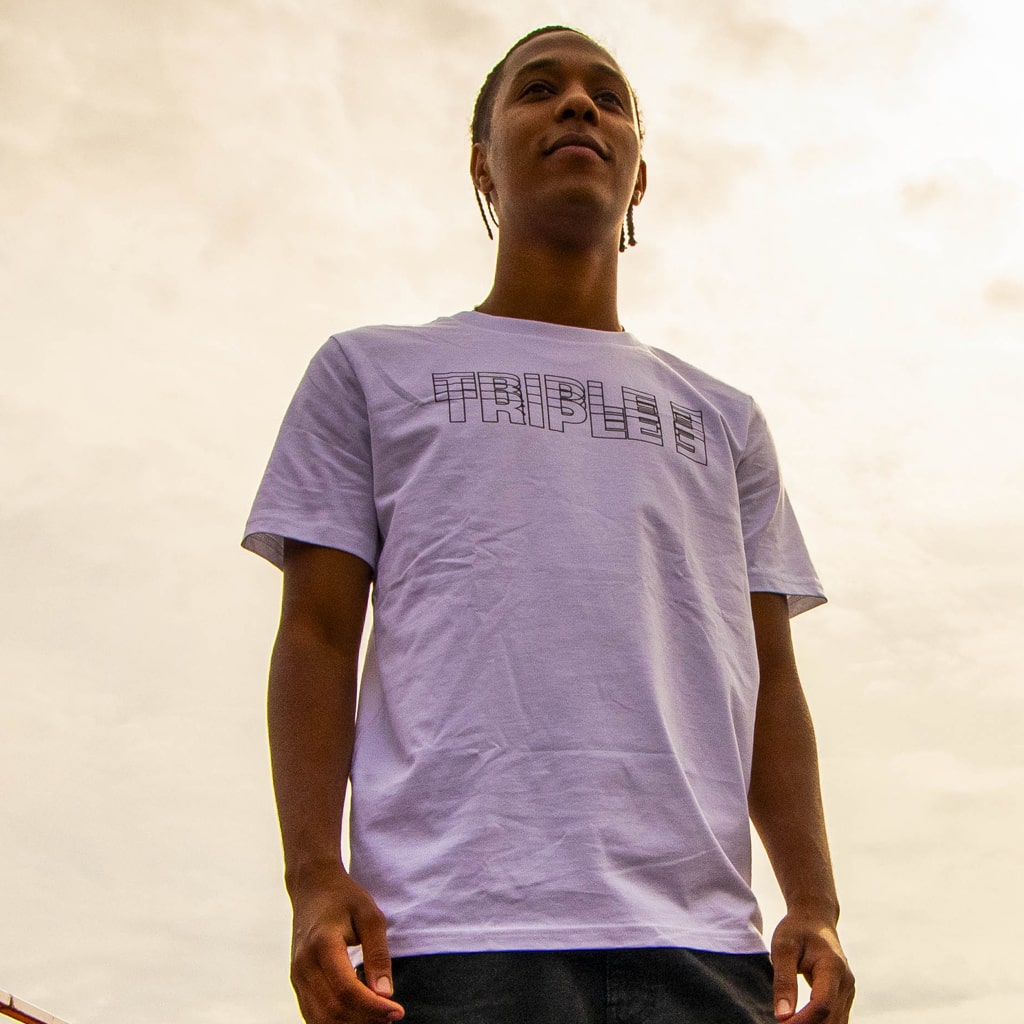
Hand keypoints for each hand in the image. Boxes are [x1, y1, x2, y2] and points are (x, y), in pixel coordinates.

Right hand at [288, 866, 403, 1022]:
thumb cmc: (345, 898)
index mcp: (323, 945)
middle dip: (365, 1019)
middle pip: (333, 1010)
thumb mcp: (370, 915)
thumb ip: (378, 953)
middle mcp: (304, 965)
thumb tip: (385, 993)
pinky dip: (335, 1020)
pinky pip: (313, 1013)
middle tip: (392, 1016)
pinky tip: (358, 1014)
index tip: (398, 1011)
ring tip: (378, 1017)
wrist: (312, 887)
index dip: (373, 1008)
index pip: (347, 991)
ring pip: (321, 1018)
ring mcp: (296, 976)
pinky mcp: (297, 981)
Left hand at [770, 911, 854, 1022]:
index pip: (821, 1005)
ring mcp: (848, 991)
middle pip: (830, 1019)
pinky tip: (800, 1022)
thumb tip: (782, 1016)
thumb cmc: (796, 931)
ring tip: (788, 1023)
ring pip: (835, 1023)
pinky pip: (835, 1019)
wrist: (815, 918)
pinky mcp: (844, 997)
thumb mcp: (783, 948)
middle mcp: (846, 982)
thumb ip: (783, 980)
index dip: (802, 1021)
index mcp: (832, 967)